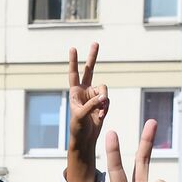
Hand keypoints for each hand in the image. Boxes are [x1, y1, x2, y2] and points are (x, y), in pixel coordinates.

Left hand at [67, 43, 108, 172]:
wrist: (85, 137)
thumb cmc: (77, 127)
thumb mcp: (80, 116)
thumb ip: (91, 104)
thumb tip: (103, 97)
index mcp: (75, 92)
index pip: (73, 74)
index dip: (73, 61)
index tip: (73, 48)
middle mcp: (84, 91)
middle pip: (89, 70)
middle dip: (92, 57)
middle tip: (95, 43)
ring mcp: (94, 96)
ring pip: (104, 91)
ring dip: (104, 101)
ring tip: (100, 112)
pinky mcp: (102, 103)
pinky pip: (108, 101)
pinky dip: (106, 108)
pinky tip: (102, 116)